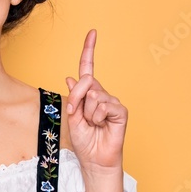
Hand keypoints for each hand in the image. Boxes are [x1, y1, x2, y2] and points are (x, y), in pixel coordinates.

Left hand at [64, 29, 127, 172]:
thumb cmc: (84, 140)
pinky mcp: (120, 111)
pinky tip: (101, 125)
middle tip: (77, 115)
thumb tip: (71, 77)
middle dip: (76, 98)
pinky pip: (104, 105)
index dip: (89, 50)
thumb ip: (73, 96)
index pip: (88, 69)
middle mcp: (101, 95)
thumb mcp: (72, 116)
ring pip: (94, 95)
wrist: (94, 159)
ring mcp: (112, 102)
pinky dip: (98, 116)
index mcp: (89, 94)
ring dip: (87, 113)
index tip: (93, 32)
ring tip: (92, 125)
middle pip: (87, 81)